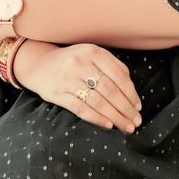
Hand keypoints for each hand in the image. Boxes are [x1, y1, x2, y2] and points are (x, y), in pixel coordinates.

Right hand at [16, 42, 142, 135]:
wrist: (39, 64)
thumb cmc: (73, 61)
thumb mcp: (92, 55)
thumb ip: (112, 67)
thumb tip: (131, 91)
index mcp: (93, 52)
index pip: (119, 75)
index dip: (131, 94)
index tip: (138, 107)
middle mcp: (80, 63)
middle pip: (109, 90)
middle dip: (126, 109)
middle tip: (136, 122)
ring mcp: (68, 79)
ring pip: (97, 101)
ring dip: (115, 117)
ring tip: (126, 127)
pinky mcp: (58, 93)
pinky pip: (81, 108)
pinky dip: (96, 118)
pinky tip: (108, 125)